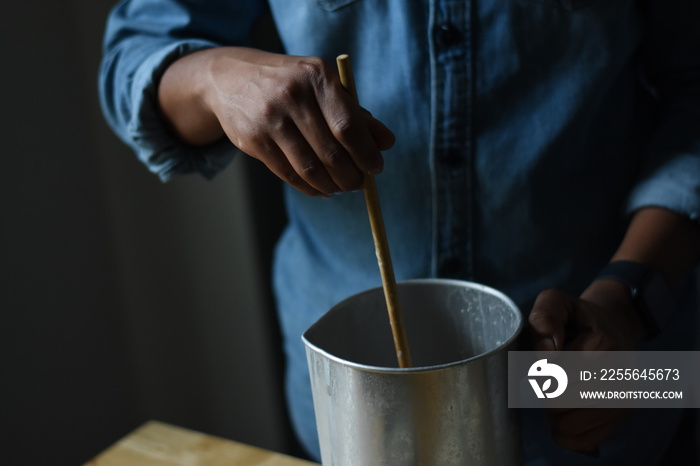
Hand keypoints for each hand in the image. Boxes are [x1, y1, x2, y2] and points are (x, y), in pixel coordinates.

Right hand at [158, 47, 394, 196]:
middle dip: (351, 177)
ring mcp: (270, 119)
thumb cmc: (289, 84)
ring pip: (310, 169)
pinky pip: (289, 175)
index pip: (348, 126)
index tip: (376, 169)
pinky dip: (310, 188)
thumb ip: (355, 113)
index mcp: (316, 78)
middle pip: (331, 153)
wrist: (229, 78)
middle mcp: (292, 96)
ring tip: (340, 188)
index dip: (366, 154)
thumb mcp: (321, 85)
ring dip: (331, 186)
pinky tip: (321, 189)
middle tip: (359, 185)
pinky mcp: (253, 140)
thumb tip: (386, 143)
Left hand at [527, 280, 646, 452]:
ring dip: (552, 412)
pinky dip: (564, 430)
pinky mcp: (621, 418)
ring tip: (557, 389)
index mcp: (603, 345)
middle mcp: (620, 376)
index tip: (543, 356)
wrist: (614, 326)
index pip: (551, 374)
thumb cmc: (577, 318)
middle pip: (556, 402)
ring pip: (566, 425)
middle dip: (542, 390)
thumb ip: (545, 315)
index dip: (536, 368)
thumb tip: (548, 349)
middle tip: (547, 374)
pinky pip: (580, 441)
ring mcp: (624, 400)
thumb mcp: (556, 301)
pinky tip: (567, 409)